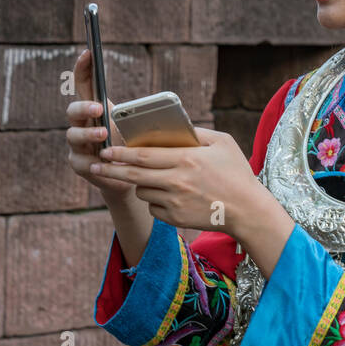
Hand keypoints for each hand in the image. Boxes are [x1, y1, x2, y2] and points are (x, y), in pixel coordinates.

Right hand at [65, 48, 134, 200]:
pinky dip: (93, 161)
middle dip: (84, 105)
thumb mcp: (141, 129)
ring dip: (88, 133)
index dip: (83, 68)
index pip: (84, 84)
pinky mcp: (78, 164)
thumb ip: (145, 117)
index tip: (88, 52)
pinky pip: (80, 161)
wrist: (131, 178)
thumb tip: (171, 107)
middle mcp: (81, 123)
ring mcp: (77, 144)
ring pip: (73, 134)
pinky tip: (102, 163)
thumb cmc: (136, 146)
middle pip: (73, 109)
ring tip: (103, 134)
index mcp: (95, 109)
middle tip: (100, 106)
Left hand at [91, 126, 261, 233]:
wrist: (248, 211)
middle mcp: (177, 181)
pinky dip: (155, 200)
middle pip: (133, 175)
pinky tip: (168, 194)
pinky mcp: (176, 219)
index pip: (143, 155)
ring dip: (139, 183)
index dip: (121, 152)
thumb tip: (175, 126)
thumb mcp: (223, 142)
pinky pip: (153, 207)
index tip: (106, 150)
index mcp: (186, 159)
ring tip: (148, 178)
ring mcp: (175, 202)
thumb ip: (197, 133)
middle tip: (96, 165)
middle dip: (111, 169)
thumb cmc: (237, 173)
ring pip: (142, 191)